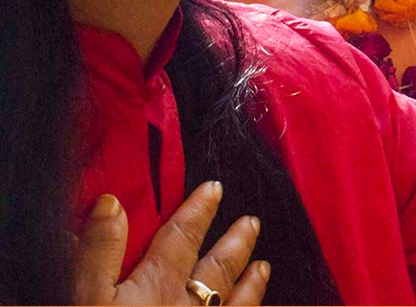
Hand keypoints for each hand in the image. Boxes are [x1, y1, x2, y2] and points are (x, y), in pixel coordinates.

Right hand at [73, 183, 269, 305]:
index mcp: (156, 288)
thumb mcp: (83, 302)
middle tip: (253, 221)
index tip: (215, 188)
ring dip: (250, 284)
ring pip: (235, 305)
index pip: (181, 239)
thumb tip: (112, 201)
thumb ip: (98, 253)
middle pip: (216, 270)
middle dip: (235, 243)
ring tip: (264, 266)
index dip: (198, 211)